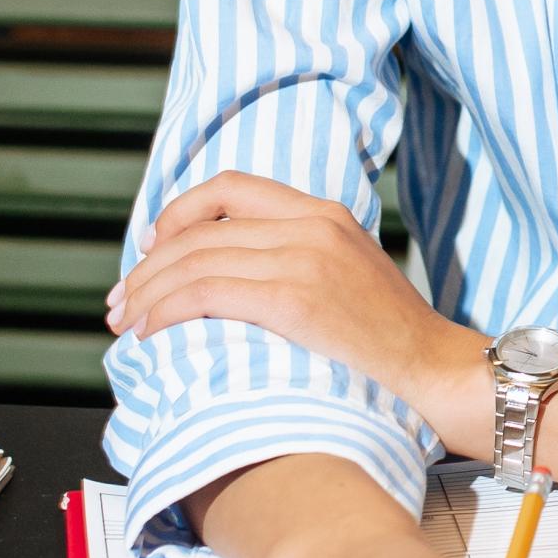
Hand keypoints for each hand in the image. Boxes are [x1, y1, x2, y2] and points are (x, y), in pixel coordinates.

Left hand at [107, 172, 484, 433]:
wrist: (439, 370)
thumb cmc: (393, 343)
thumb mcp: (351, 276)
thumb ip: (303, 260)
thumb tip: (238, 278)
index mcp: (325, 213)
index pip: (231, 187)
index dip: (179, 212)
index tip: (152, 247)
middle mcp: (312, 224)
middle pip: (201, 229)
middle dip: (147, 266)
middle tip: (119, 302)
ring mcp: (305, 258)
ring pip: (195, 259)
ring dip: (146, 293)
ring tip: (124, 324)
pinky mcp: (295, 299)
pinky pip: (207, 291)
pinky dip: (166, 310)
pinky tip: (150, 333)